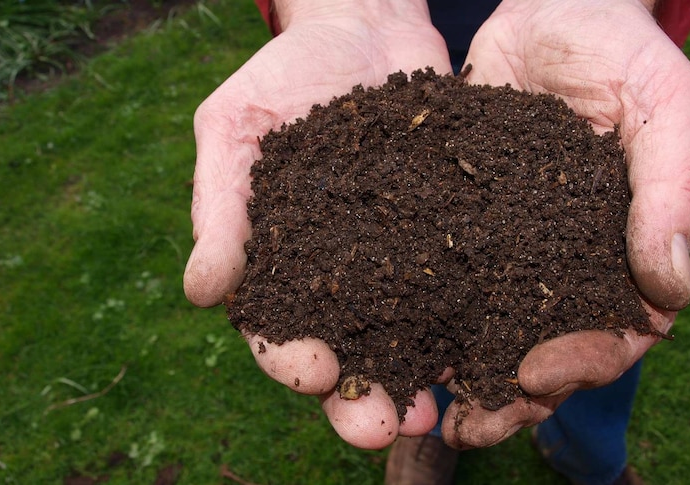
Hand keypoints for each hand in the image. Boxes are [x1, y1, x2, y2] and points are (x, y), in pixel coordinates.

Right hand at [183, 0, 451, 448]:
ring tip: (437, 413)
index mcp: (281, 263)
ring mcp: (399, 259)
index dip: (291, 359)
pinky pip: (462, 286)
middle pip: (348, 353)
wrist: (364, 26)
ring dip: (419, 380)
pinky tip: (488, 349)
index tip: (314, 372)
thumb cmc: (285, 74)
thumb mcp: (235, 127)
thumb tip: (201, 293)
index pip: (277, 329)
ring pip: (408, 337)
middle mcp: (341, 276)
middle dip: (360, 398)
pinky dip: (472, 322)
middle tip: (380, 428)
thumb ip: (220, 207)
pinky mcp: (448, 236)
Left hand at [440, 0, 689, 448]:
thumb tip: (671, 289)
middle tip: (467, 426)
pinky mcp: (459, 223)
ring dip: (458, 373)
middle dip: (510, 394)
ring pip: (488, 328)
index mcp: (625, 250)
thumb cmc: (620, 48)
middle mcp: (566, 261)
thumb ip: (674, 189)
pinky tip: (384, 340)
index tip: (537, 373)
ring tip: (418, 406)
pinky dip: (417, 315)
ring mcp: (511, 246)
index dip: (584, 362)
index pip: (618, 331)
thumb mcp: (664, 103)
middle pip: (546, 350)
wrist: (549, 6)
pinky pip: (439, 279)